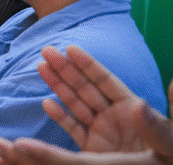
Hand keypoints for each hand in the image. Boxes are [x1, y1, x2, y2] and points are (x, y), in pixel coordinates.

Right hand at [0, 45, 172, 164]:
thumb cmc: (167, 162)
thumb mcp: (167, 144)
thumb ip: (157, 125)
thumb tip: (141, 104)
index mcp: (131, 109)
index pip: (106, 81)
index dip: (88, 64)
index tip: (70, 48)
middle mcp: (113, 116)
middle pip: (85, 87)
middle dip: (66, 68)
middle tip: (47, 51)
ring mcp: (100, 132)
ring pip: (74, 103)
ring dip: (57, 85)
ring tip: (42, 66)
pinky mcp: (91, 149)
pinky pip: (73, 129)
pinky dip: (59, 116)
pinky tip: (47, 103)